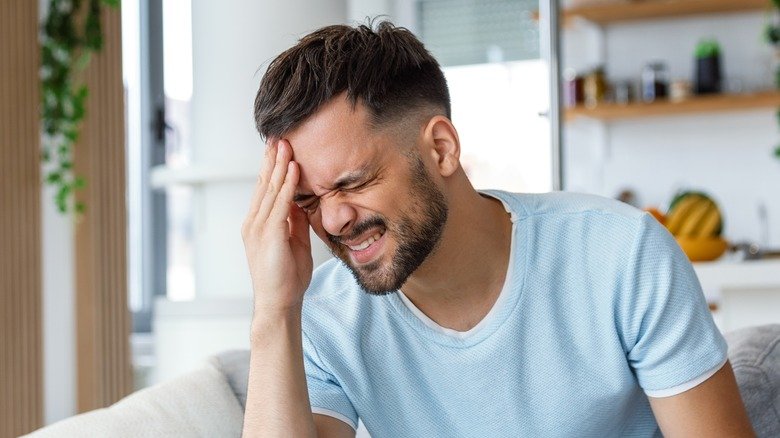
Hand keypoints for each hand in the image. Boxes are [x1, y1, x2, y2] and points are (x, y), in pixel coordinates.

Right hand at [241, 139, 312, 315]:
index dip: (271, 166)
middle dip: (272, 158)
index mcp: (258, 224)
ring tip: (286, 144)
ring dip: (279, 165)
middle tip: (279, 135)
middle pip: (263, 183)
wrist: (279, 303)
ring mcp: (258, 228)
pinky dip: (287, 185)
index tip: (279, 146)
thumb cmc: (286, 277)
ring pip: (270, 189)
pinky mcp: (268, 235)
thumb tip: (302, 202)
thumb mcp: (293, 242)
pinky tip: (293, 169)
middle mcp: (253, 222)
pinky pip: (280, 204)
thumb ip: (294, 221)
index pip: (264, 189)